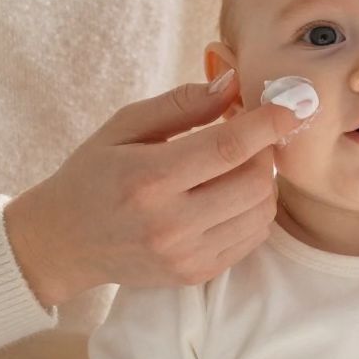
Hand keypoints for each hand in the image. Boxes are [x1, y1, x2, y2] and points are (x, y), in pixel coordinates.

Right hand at [5, 74, 304, 304]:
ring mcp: (185, 255)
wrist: (63, 243)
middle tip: (247, 137)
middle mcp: (170, 223)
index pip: (229, 148)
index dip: (269, 123)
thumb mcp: (123, 126)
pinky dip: (253, 211)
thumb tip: (233, 84)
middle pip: (255, 182)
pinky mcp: (196, 274)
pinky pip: (251, 238)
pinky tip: (228, 196)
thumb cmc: (92, 175)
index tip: (294, 104)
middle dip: (264, 151)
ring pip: (261, 212)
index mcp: (149, 179)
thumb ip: (181, 104)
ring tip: (234, 167)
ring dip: (262, 182)